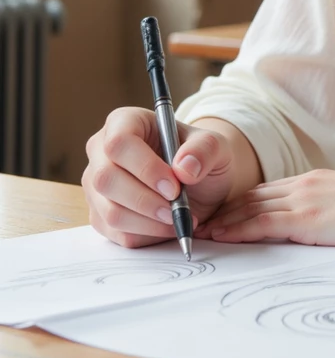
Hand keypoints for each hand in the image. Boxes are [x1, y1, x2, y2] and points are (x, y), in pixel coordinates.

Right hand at [83, 107, 239, 247]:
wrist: (199, 183)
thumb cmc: (199, 157)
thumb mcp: (214, 146)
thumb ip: (205, 150)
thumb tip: (185, 168)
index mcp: (125, 122)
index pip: (119, 143)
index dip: (145, 168)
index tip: (174, 186)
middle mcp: (102, 152)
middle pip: (106, 179)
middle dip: (145, 201)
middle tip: (176, 210)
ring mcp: (96, 186)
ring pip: (110, 212)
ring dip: (148, 223)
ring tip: (178, 218)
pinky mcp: (99, 214)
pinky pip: (115, 233)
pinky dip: (145, 236)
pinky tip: (167, 226)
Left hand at [204, 167, 334, 247]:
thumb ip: (333, 210)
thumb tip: (328, 225)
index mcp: (315, 181)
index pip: (267, 191)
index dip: (241, 203)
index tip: (222, 214)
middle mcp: (303, 185)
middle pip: (252, 197)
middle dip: (224, 210)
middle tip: (199, 224)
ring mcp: (303, 199)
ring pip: (250, 208)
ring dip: (222, 220)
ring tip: (200, 232)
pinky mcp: (306, 218)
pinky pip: (261, 223)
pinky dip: (236, 230)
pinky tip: (221, 237)